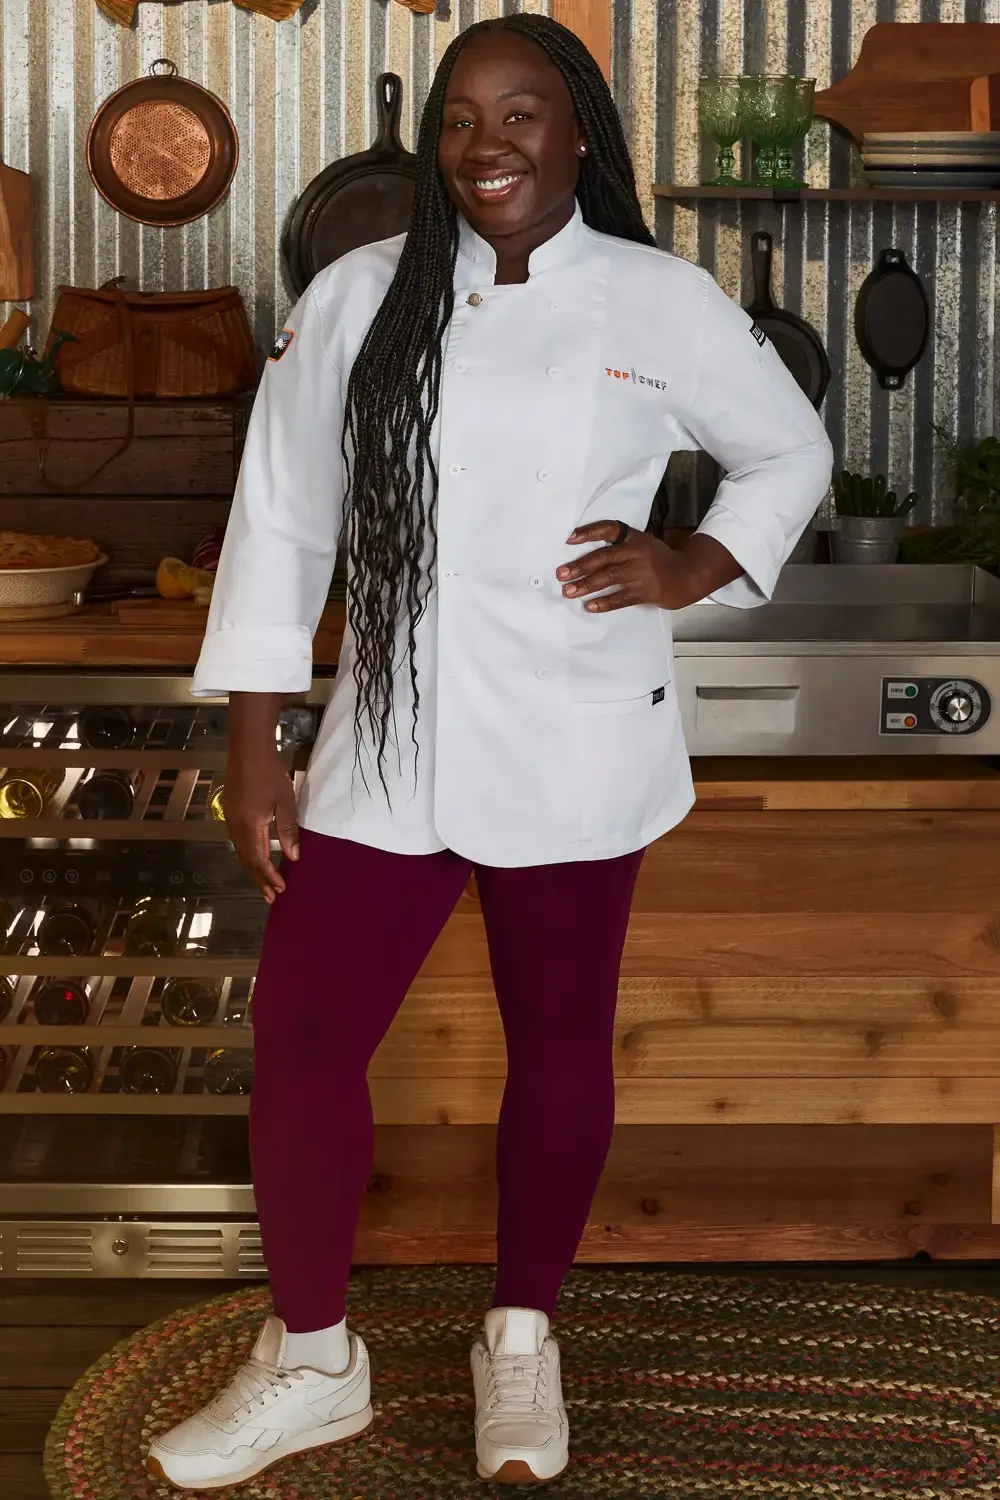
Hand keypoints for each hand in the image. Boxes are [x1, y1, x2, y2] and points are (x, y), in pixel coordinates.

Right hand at [224, 741, 298, 903]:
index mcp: (250, 827)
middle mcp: (236, 827)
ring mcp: (230, 819)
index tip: (281, 890)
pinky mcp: (229, 812)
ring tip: (263, 882)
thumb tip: (293, 857)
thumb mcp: (285, 803)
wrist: (248, 750)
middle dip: (259, 879)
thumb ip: (288, 831)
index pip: (259, 860)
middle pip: (247, 861)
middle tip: (271, 897)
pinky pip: (237, 842)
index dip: (269, 877)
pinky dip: (247, 855)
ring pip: (240, 852)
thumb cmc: (270, 774)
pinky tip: (254, 857)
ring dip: (252, 869)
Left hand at [557, 522, 741, 611]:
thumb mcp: (643, 544)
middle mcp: (636, 553)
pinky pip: (620, 599)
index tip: (569, 539)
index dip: (588, 533)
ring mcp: (640, 574)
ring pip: (608, 578)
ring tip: (568, 591)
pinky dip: (604, 603)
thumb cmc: (658, 560)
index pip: (609, 529)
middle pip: (603, 557)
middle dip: (580, 566)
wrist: (686, 576)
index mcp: (634, 538)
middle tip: (561, 574)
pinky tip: (589, 606)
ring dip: (586, 585)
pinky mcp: (645, 592)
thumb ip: (620, 546)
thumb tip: (586, 558)